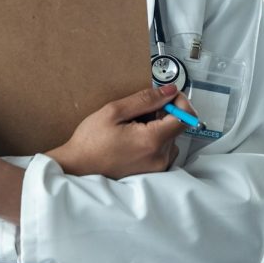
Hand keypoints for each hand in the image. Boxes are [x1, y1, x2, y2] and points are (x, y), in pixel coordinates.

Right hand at [46, 83, 195, 178]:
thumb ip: (145, 99)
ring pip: (171, 137)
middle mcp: (160, 157)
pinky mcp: (154, 172)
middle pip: (177, 126)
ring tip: (134, 125)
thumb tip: (170, 90)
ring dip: (159, 126)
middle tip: (139, 110)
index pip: (185, 117)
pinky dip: (155, 138)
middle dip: (164, 112)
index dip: (180, 101)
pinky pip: (164, 149)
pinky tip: (135, 137)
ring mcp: (158, 167)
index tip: (166, 95)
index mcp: (152, 141)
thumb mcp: (114, 111)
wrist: (78, 167)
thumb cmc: (91, 140)